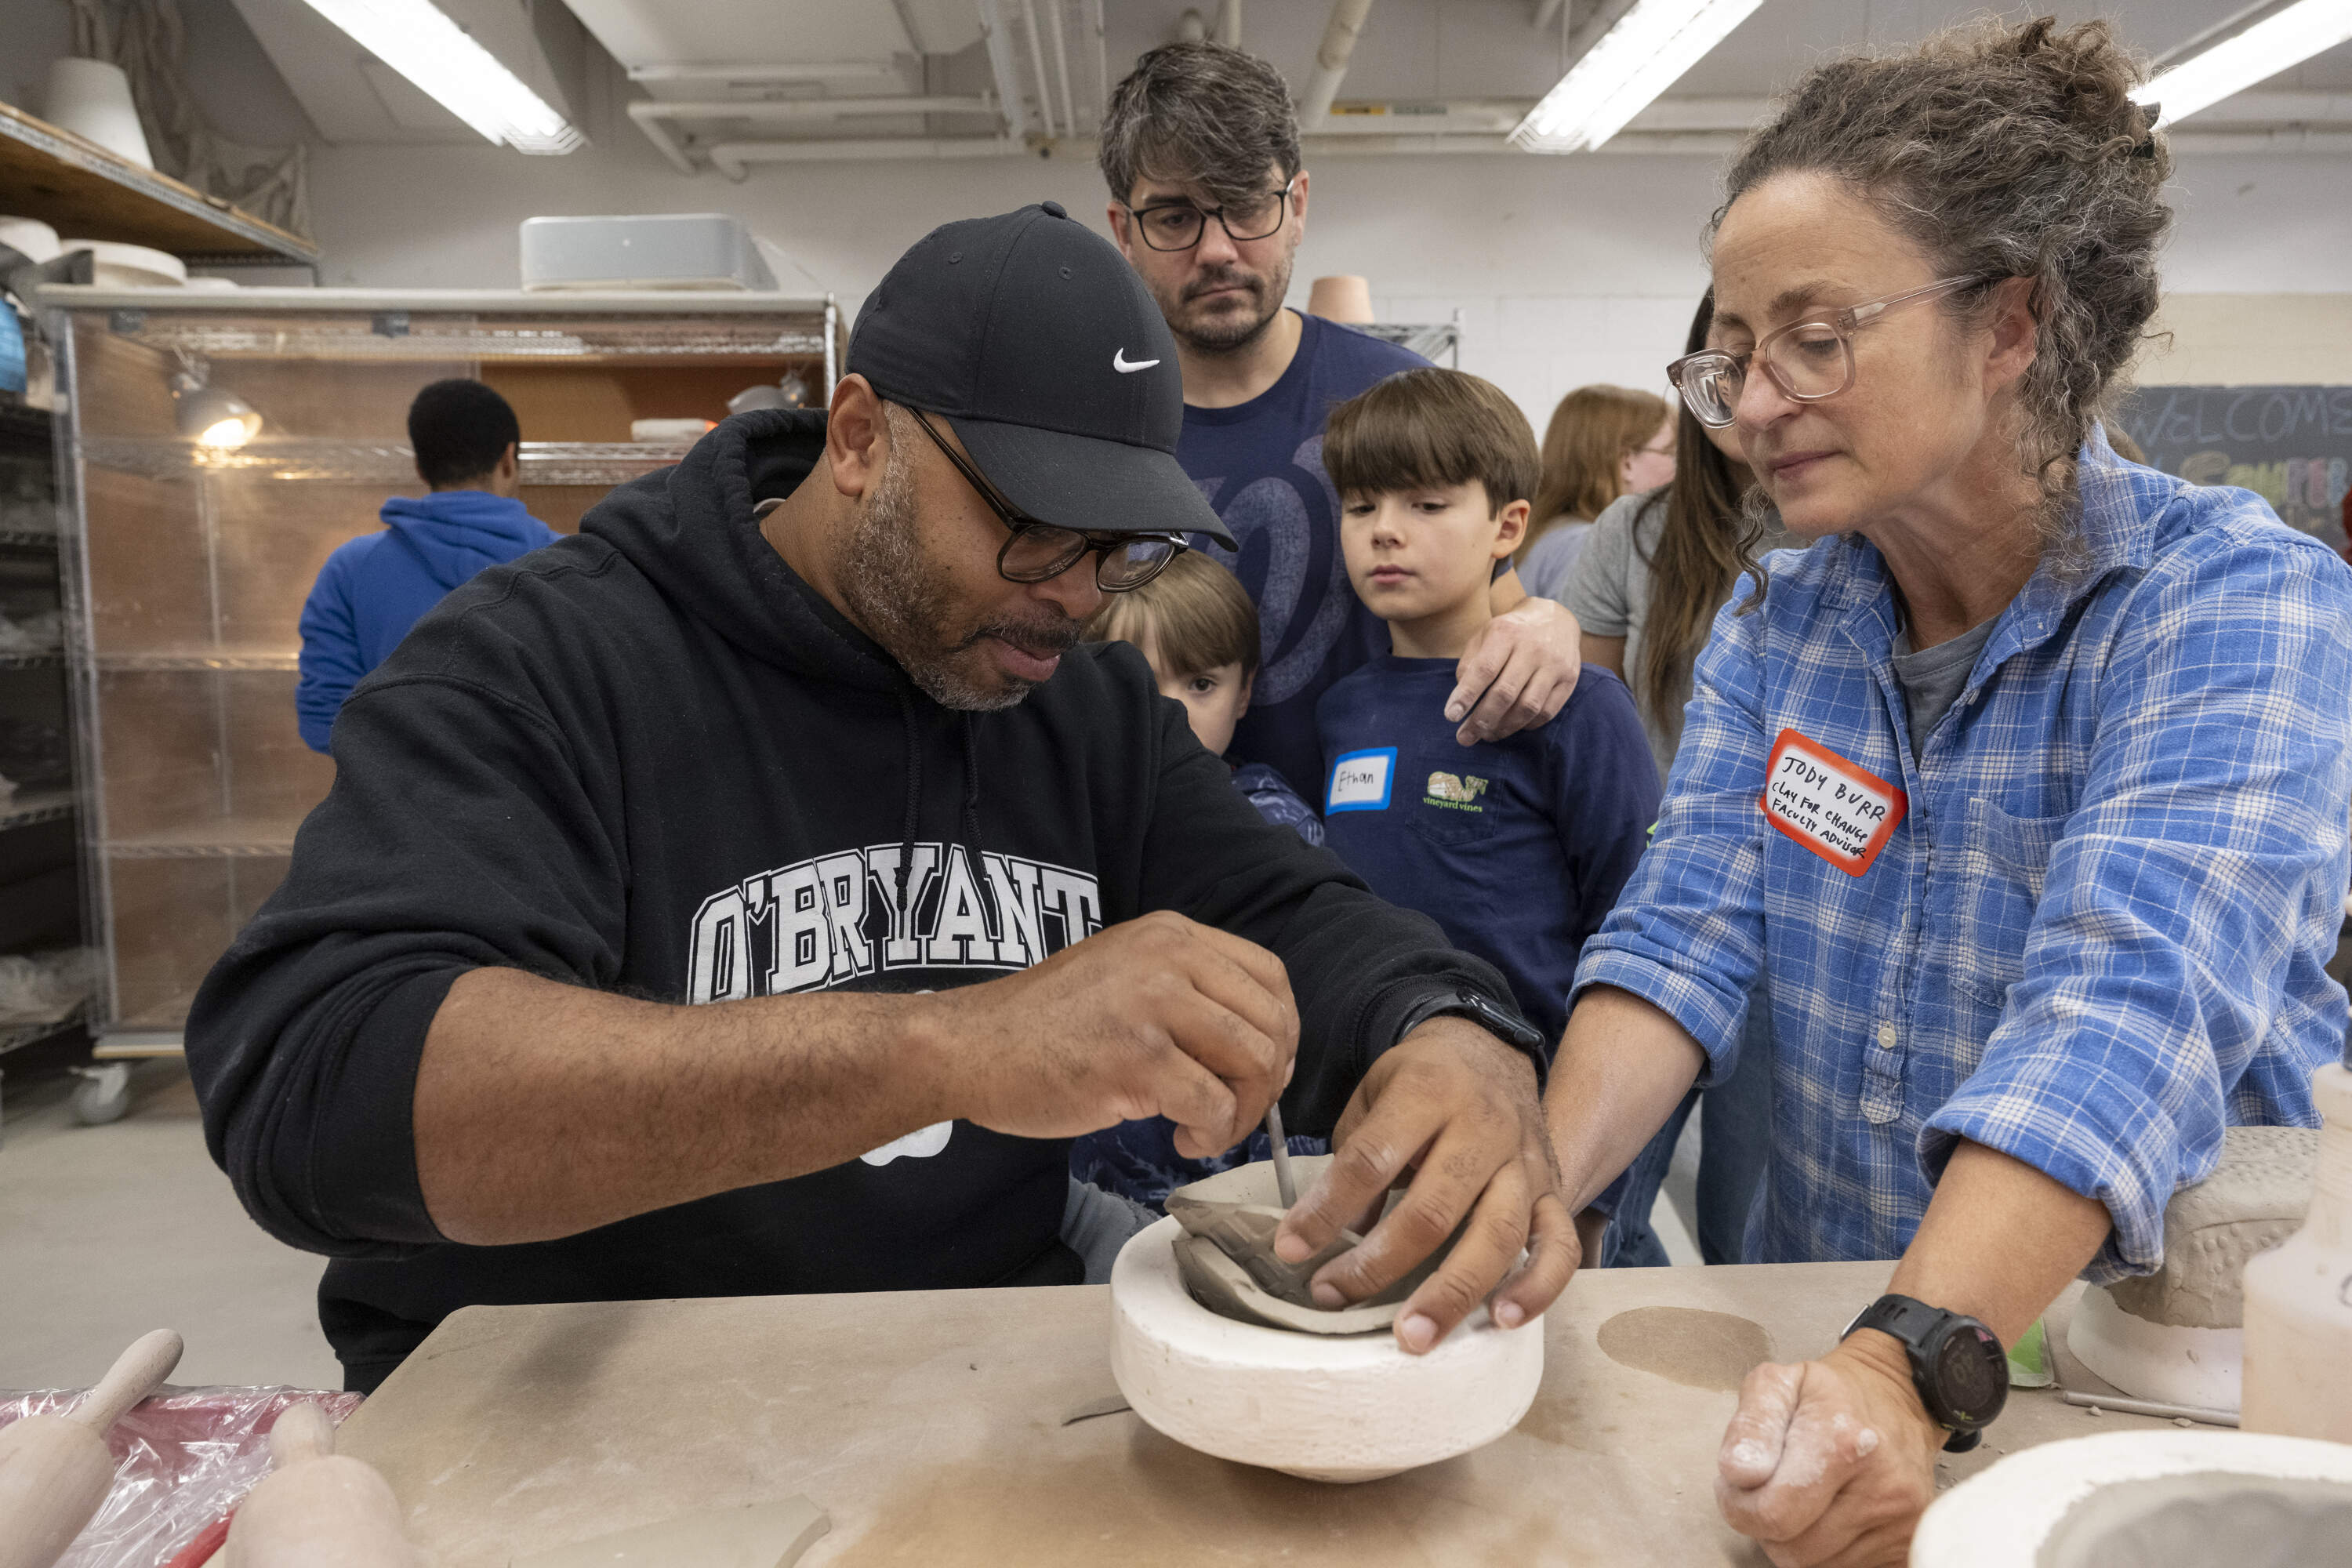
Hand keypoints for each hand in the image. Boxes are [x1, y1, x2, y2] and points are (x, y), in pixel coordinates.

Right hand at [929, 910, 1298, 1158]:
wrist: (969, 1047)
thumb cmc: (1043, 1026)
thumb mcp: (1124, 976)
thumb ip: (1187, 992)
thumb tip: (1258, 1048)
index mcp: (1172, 934)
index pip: (1270, 977)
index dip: (1282, 1032)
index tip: (1259, 1072)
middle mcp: (1170, 957)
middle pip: (1272, 1023)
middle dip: (1267, 1084)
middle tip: (1231, 1112)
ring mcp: (1154, 1004)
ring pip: (1254, 1064)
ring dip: (1242, 1113)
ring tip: (1202, 1127)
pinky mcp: (1137, 1058)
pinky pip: (1215, 1105)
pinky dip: (1210, 1134)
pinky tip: (1178, 1137)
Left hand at [1270, 1016, 1576, 1352]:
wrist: (1495, 1051)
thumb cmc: (1423, 1081)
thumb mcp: (1375, 1093)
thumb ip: (1357, 1154)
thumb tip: (1348, 1231)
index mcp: (1428, 1093)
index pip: (1371, 1159)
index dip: (1327, 1208)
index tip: (1290, 1248)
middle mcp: (1484, 1128)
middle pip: (1434, 1209)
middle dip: (1380, 1264)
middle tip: (1333, 1296)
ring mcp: (1525, 1164)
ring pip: (1497, 1235)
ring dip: (1454, 1293)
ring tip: (1414, 1338)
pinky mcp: (1553, 1191)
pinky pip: (1557, 1245)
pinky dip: (1537, 1286)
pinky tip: (1503, 1320)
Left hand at [1449, 595, 1581, 744]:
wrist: (1556, 618)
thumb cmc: (1511, 632)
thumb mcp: (1484, 635)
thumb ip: (1470, 664)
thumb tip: (1462, 700)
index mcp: (1506, 633)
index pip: (1485, 670)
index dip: (1467, 695)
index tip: (1451, 716)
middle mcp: (1533, 648)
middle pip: (1505, 693)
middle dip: (1481, 720)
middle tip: (1465, 737)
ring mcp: (1554, 665)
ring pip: (1528, 707)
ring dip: (1504, 727)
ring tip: (1487, 736)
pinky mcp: (1569, 679)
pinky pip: (1547, 712)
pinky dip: (1526, 725)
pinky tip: (1511, 726)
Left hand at [1715, 1332, 1947, 1567]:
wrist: (1900, 1400)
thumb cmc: (1829, 1395)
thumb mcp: (1778, 1384)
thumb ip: (1750, 1425)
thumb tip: (1738, 1473)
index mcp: (1843, 1442)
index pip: (1772, 1513)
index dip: (1740, 1504)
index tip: (1742, 1481)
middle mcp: (1881, 1487)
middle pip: (1792, 1549)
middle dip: (1765, 1525)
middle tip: (1770, 1489)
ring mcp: (1901, 1523)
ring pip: (1815, 1565)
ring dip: (1795, 1539)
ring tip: (1802, 1498)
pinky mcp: (1908, 1545)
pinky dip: (1825, 1550)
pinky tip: (1828, 1514)